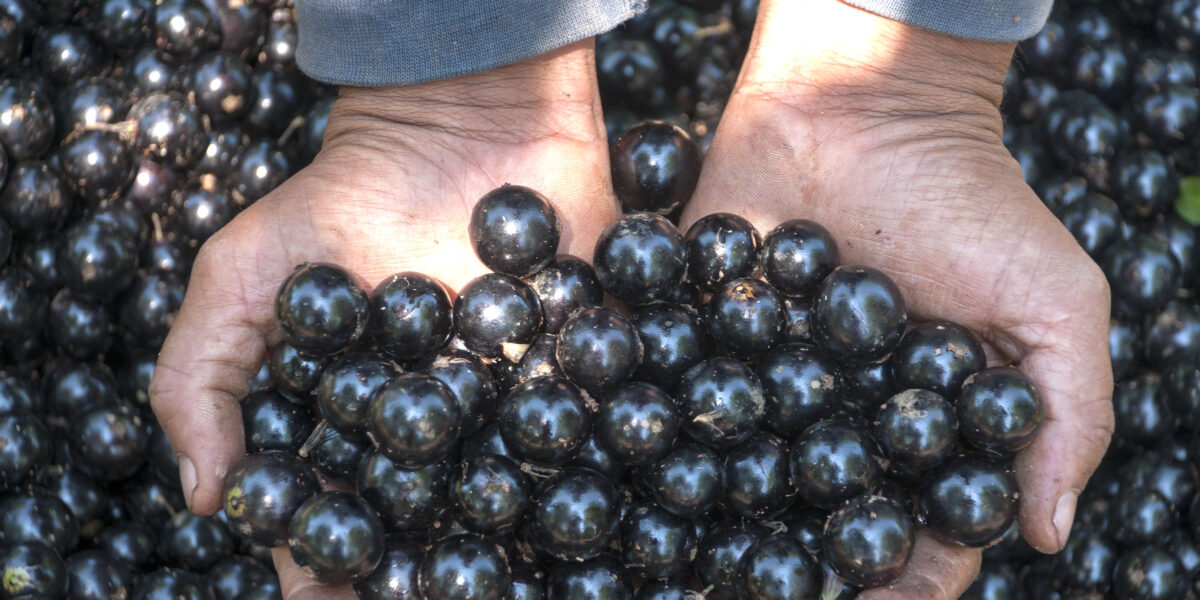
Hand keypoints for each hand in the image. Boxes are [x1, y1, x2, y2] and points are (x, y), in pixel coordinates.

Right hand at [148, 41, 618, 598]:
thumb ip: (203, 375)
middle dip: (419, 576)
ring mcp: (510, 406)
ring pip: (507, 505)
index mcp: (355, 421)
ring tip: (506, 595)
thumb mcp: (245, 272)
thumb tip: (204, 496)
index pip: (336, 514)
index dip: (327, 565)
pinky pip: (590, 441)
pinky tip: (588, 534)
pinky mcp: (580, 375)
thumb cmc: (345, 193)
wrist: (465, 122)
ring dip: (506, 554)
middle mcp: (434, 429)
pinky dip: (591, 483)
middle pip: (425, 527)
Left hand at [683, 1, 1113, 596]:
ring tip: (687, 577)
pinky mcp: (702, 339)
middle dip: (800, 571)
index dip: (902, 580)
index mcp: (922, 430)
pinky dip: (655, 441)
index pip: (919, 529)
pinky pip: (678, 401)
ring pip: (742, 481)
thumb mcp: (1053, 302)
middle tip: (757, 598)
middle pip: (822, 521)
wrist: (861, 106)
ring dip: (716, 531)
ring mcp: (767, 385)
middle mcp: (841, 422)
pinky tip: (633, 485)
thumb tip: (1045, 534)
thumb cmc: (972, 203)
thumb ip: (1066, 414)